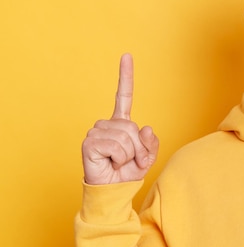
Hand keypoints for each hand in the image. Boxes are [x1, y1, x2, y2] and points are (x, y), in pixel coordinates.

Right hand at [82, 54, 158, 184]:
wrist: (113, 191)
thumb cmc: (127, 173)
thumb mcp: (147, 158)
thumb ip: (151, 144)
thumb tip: (146, 128)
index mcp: (122, 123)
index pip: (124, 95)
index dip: (126, 76)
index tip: (126, 55)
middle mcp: (107, 124)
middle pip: (133, 127)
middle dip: (137, 148)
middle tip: (128, 160)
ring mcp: (96, 131)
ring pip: (126, 137)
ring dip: (128, 154)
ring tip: (118, 162)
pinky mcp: (89, 142)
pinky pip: (116, 146)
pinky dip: (119, 158)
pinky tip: (110, 163)